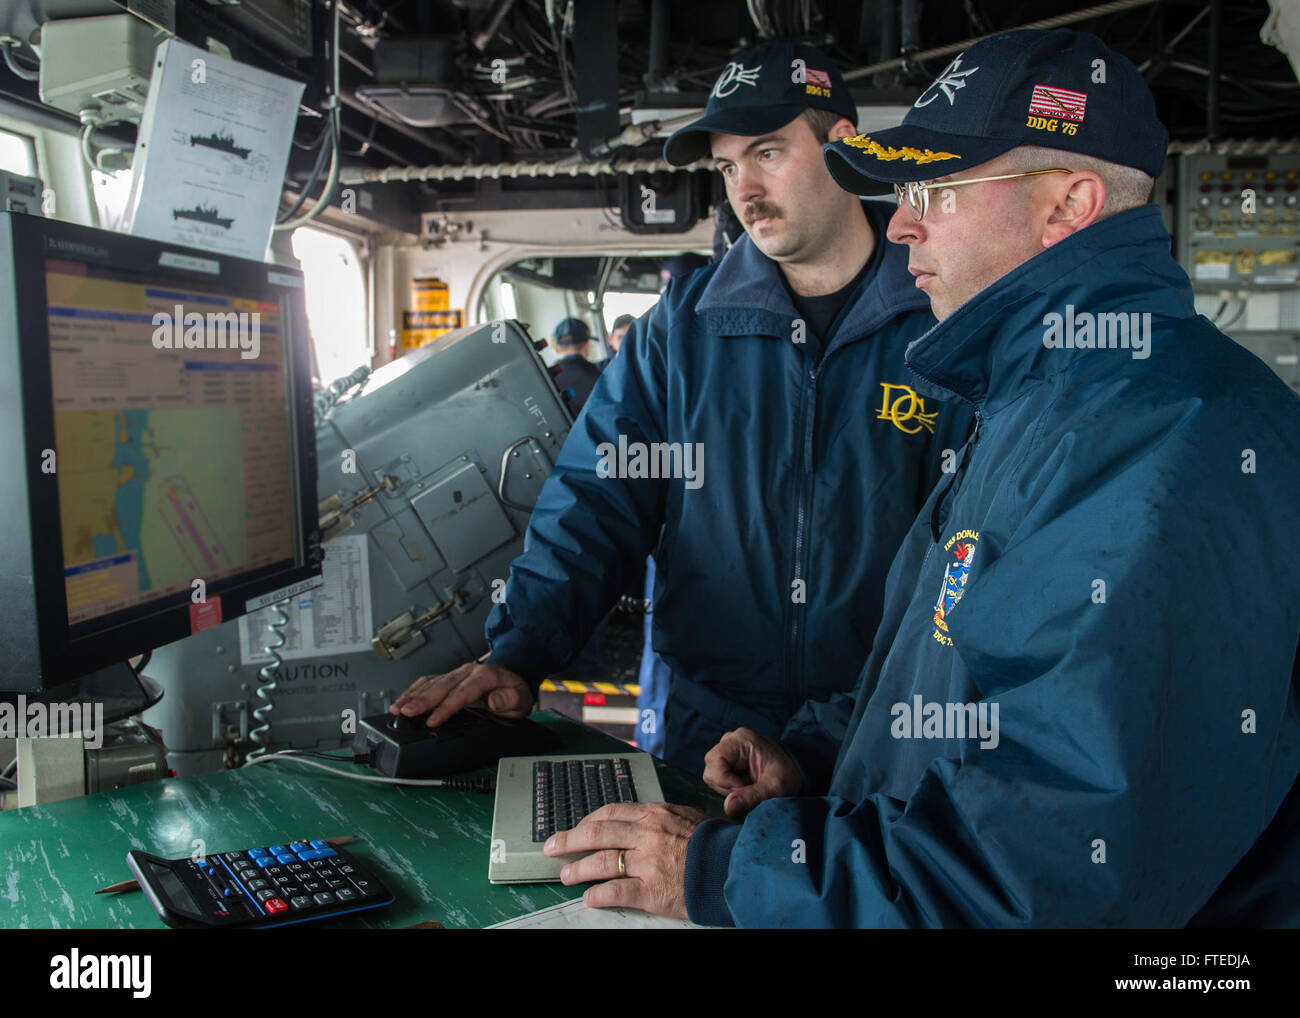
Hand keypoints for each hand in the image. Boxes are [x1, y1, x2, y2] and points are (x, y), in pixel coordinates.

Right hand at [388, 661, 534, 726]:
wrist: (512, 679)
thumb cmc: (515, 691)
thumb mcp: (522, 699)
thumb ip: (510, 700)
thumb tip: (494, 701)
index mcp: (485, 676)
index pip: (462, 692)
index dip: (446, 707)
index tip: (433, 721)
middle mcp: (467, 672)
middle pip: (441, 686)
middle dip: (422, 700)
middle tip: (405, 713)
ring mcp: (456, 674)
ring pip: (431, 683)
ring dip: (412, 695)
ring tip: (397, 709)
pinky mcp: (449, 678)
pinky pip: (428, 682)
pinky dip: (413, 691)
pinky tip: (402, 701)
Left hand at [544, 802, 710, 919]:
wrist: (734, 867)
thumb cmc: (714, 843)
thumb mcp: (686, 817)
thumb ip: (660, 818)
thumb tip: (637, 821)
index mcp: (654, 814)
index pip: (610, 813)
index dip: (587, 821)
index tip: (576, 827)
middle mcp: (646, 835)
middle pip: (596, 834)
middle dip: (569, 840)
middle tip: (552, 847)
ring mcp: (647, 863)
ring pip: (600, 863)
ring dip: (577, 870)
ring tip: (565, 876)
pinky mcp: (651, 891)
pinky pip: (615, 892)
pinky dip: (597, 896)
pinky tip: (589, 898)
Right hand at [703, 727, 802, 819]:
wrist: (795, 769)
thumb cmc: (788, 774)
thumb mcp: (775, 788)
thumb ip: (752, 797)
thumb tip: (728, 807)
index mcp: (741, 740)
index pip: (715, 762)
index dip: (726, 782)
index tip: (746, 788)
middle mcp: (729, 741)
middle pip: (711, 770)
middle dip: (728, 787)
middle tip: (751, 789)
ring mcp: (727, 750)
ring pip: (712, 776)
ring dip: (729, 789)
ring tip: (750, 787)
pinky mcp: (726, 761)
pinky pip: (717, 779)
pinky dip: (731, 788)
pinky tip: (746, 785)